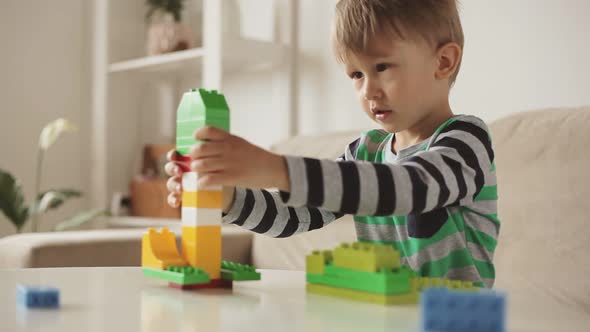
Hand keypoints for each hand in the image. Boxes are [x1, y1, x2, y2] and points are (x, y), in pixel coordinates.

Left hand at [164, 126, 289, 208]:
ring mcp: (230, 163)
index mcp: (231, 139)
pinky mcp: (232, 177)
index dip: (198, 134)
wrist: (274, 169)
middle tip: (194, 160)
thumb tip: (207, 146)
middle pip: (200, 149)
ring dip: (196, 169)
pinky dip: (202, 182)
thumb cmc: (256, 158)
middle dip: (193, 155)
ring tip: (198, 172)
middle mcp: (229, 149)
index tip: (196, 140)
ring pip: (201, 164)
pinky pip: (209, 179)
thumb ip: (226, 143)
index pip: (208, 130)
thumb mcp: (241, 144)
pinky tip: (202, 183)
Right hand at [164, 151, 235, 212]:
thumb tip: (214, 142)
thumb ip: (210, 151)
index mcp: (185, 159)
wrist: (222, 182)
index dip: (172, 155)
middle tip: (179, 171)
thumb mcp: (214, 158)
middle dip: (172, 169)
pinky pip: (173, 198)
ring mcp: (181, 183)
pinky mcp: (183, 195)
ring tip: (180, 189)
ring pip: (171, 183)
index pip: (174, 155)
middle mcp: (180, 171)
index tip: (174, 156)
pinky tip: (176, 203)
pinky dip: (172, 200)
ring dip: (173, 185)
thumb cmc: (216, 166)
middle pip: (170, 168)